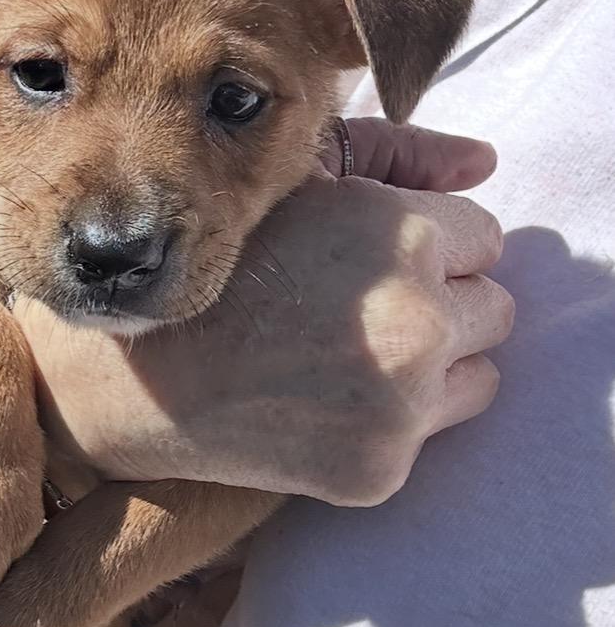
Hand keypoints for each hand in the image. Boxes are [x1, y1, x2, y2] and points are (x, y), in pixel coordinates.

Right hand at [13, 121, 513, 506]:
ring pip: (477, 375)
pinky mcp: (380, 470)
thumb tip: (484, 163)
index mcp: (404, 238)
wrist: (134, 377)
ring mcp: (402, 407)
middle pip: (492, 309)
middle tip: (356, 310)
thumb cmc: (213, 266)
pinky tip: (324, 403)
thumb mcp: (297, 183)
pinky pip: (430, 434)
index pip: (484, 239)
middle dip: (440, 304)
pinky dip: (392, 422)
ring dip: (432, 366)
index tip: (366, 260)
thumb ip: (401, 156)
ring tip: (346, 356)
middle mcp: (416, 324)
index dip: (425, 246)